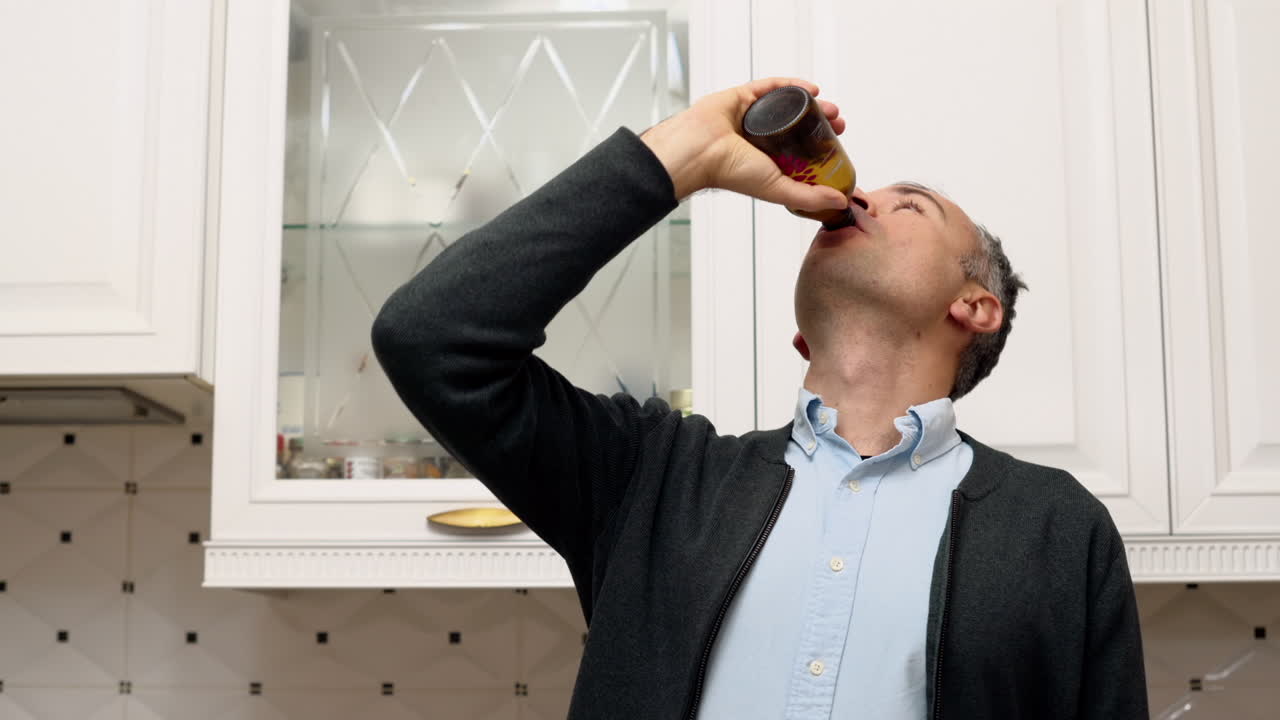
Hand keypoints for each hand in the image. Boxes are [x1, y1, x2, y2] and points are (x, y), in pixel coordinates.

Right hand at [640, 77, 848, 211]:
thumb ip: (808, 198)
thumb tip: (840, 201)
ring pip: (786, 106)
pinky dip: (791, 85)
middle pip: (797, 126)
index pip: (798, 151)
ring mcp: (750, 116)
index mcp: (765, 160)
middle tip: (838, 122)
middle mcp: (759, 138)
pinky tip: (812, 89)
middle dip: (821, 123)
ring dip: (811, 105)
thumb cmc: (730, 172)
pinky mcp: (742, 96)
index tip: (838, 141)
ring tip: (830, 108)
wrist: (700, 151)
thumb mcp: (778, 189)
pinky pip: (770, 86)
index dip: (821, 145)